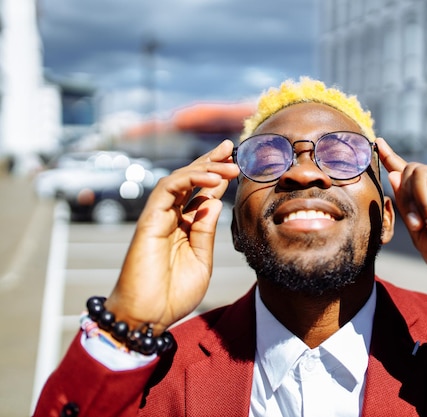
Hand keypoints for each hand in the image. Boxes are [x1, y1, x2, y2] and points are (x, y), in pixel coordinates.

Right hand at [105, 140, 240, 333]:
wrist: (149, 316)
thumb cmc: (174, 294)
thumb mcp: (201, 261)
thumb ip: (206, 231)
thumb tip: (213, 202)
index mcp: (186, 227)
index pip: (202, 194)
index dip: (218, 176)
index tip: (236, 162)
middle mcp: (172, 218)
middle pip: (191, 180)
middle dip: (211, 161)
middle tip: (231, 146)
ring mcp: (159, 217)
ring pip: (179, 179)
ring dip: (205, 167)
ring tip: (229, 163)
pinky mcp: (148, 221)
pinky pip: (167, 190)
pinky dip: (188, 179)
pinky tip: (211, 178)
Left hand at [376, 138, 426, 299]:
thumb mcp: (420, 235)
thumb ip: (406, 206)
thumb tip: (393, 174)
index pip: (408, 174)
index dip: (391, 158)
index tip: (377, 143)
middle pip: (409, 172)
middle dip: (407, 200)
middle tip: (420, 226)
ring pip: (421, 172)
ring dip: (424, 204)